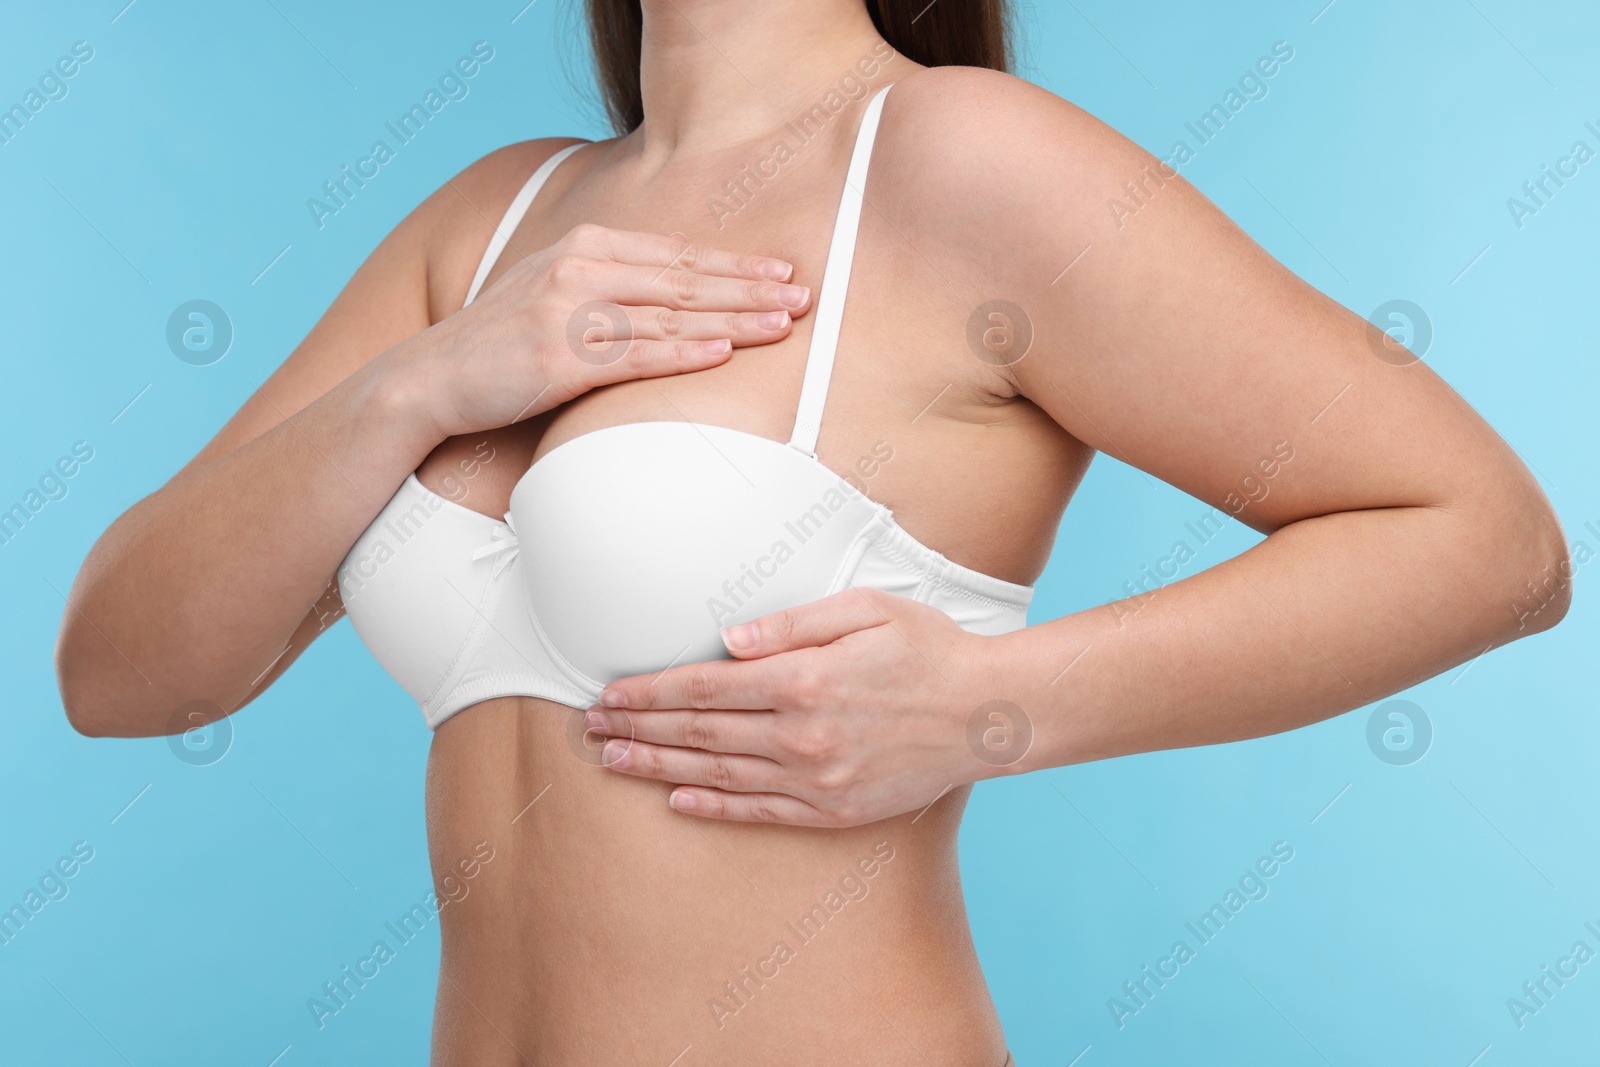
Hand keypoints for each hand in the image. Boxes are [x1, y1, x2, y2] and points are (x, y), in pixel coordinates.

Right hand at [393, 224, 812, 439]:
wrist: (432, 377)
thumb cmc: (502, 342)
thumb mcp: (556, 292)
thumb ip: (611, 285)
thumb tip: (675, 297)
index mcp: (584, 244)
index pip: (675, 254)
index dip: (734, 264)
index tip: (782, 271)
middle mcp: (579, 267)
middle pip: (683, 279)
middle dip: (748, 288)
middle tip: (802, 295)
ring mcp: (567, 311)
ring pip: (668, 315)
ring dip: (731, 320)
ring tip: (782, 324)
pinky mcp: (558, 356)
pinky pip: (634, 355)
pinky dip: (682, 354)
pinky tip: (721, 353)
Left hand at [582, 588, 1028, 826]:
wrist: (988, 714)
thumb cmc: (929, 648)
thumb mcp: (866, 609)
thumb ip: (790, 623)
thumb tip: (725, 640)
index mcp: (804, 679)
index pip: (703, 689)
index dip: (649, 693)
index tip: (609, 694)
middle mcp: (802, 735)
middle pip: (699, 734)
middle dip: (638, 730)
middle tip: (591, 730)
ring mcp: (817, 779)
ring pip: (718, 774)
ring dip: (659, 769)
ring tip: (615, 763)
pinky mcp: (835, 810)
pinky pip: (760, 812)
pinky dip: (714, 807)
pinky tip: (678, 801)